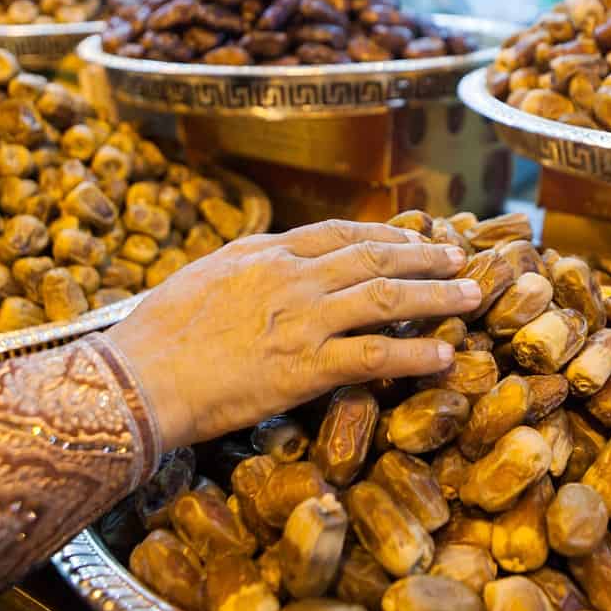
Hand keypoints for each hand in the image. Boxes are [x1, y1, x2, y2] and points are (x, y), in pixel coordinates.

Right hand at [106, 219, 481, 449]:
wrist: (138, 378)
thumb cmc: (157, 334)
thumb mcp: (202, 278)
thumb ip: (245, 267)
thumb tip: (268, 264)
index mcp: (265, 253)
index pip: (339, 233)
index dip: (383, 233)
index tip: (413, 235)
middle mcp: (291, 277)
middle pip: (374, 257)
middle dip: (424, 256)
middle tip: (460, 259)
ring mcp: (303, 320)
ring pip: (387, 297)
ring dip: (437, 296)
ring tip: (472, 298)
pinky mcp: (306, 367)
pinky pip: (376, 354)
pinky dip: (417, 354)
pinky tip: (445, 356)